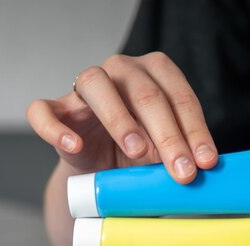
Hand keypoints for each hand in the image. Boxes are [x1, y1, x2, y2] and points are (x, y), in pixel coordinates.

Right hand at [27, 52, 217, 182]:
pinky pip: (44, 111)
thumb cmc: (136, 155)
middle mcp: (120, 71)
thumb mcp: (163, 152)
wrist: (98, 172)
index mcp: (154, 73)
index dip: (195, 130)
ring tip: (138, 152)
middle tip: (181, 170)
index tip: (205, 162)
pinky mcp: (55, 109)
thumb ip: (179, 153)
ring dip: (120, 119)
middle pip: (145, 92)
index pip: (179, 95)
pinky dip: (56, 128)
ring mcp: (84, 88)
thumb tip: (202, 170)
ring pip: (96, 86)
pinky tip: (73, 146)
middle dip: (168, 134)